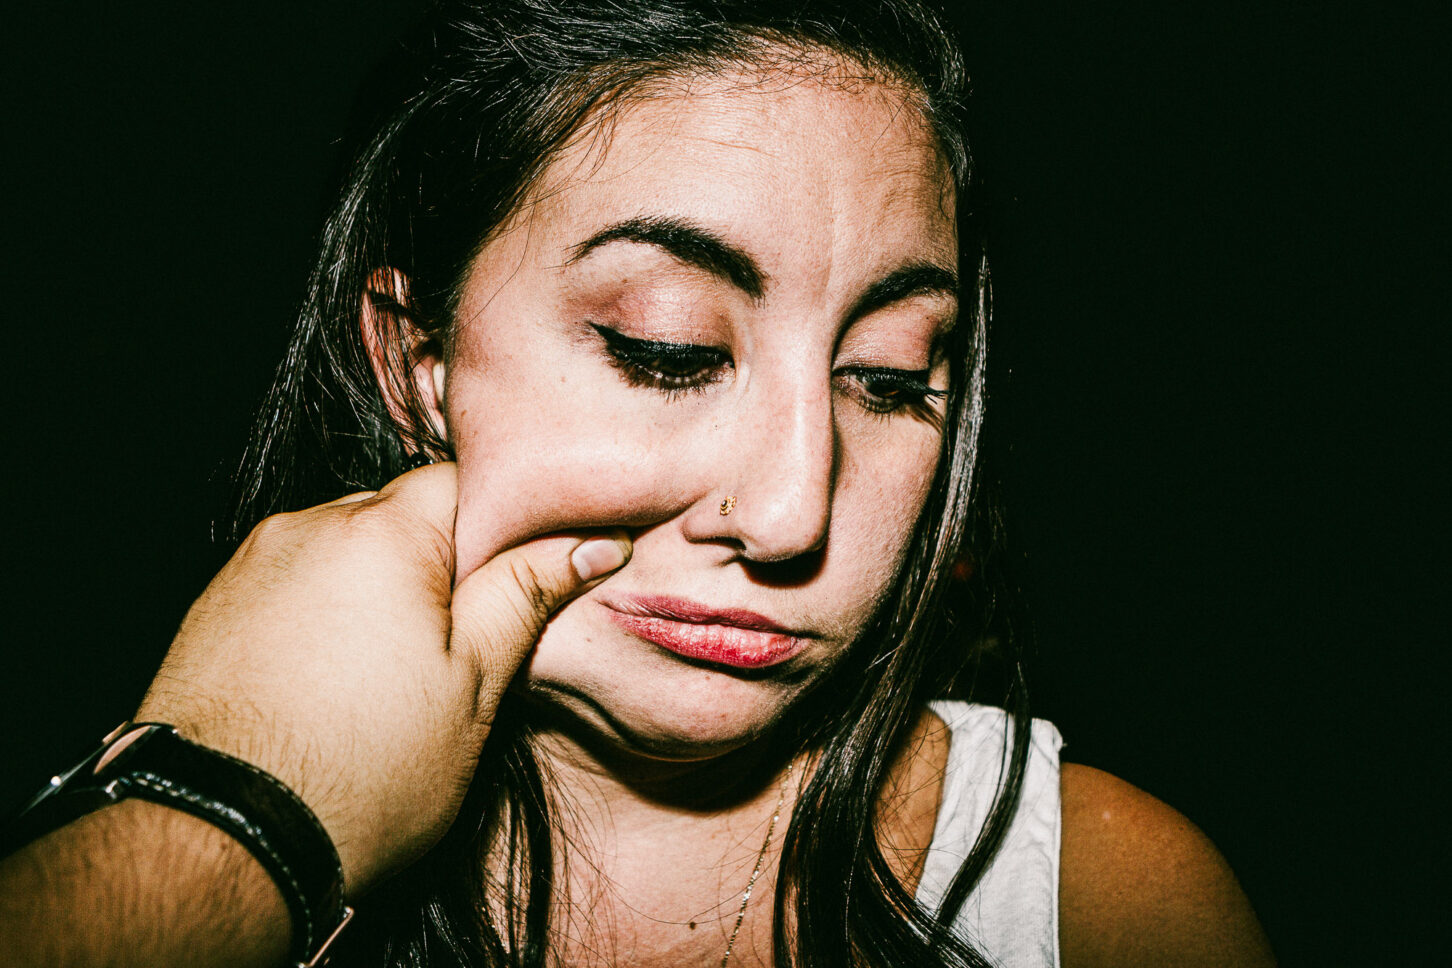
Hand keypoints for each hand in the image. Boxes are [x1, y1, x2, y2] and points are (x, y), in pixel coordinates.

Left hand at [136, 462, 629, 892]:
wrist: (222, 842)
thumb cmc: (362, 771)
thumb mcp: (473, 685)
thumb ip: (526, 595)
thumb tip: (591, 540)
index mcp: (381, 533)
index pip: (462, 482)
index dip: (501, 528)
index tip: (517, 584)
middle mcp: (309, 527)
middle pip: (399, 514)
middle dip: (436, 561)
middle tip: (458, 644)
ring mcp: (253, 565)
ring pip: (345, 549)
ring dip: (375, 587)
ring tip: (386, 672)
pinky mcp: (215, 607)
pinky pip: (293, 582)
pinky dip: (322, 613)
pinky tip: (331, 680)